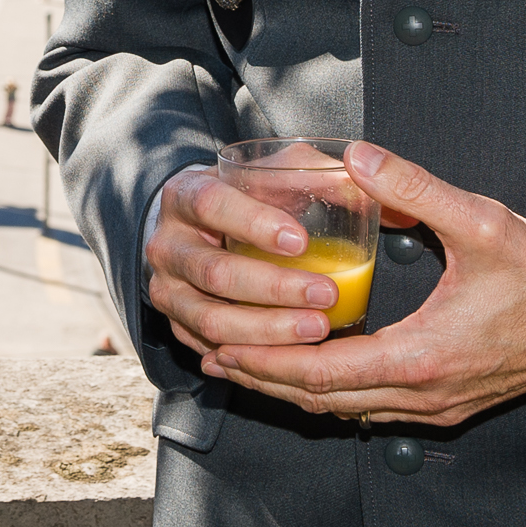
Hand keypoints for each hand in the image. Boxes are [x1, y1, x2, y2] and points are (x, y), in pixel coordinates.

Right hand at [144, 164, 358, 356]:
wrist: (195, 227)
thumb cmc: (240, 197)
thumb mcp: (263, 172)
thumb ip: (304, 169)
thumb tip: (358, 170)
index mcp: (184, 195)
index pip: (211, 204)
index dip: (254, 223)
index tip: (301, 240)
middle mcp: (167, 245)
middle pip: (215, 272)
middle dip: (275, 288)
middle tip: (326, 293)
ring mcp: (167, 289)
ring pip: (212, 319)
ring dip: (268, 329)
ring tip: (317, 327)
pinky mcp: (176, 323)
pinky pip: (211, 348)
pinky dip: (252, 356)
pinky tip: (288, 356)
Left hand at [200, 141, 525, 427]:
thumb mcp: (483, 223)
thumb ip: (417, 188)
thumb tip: (357, 156)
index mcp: (423, 357)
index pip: (323, 374)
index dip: (266, 361)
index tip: (222, 343)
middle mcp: (423, 396)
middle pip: (322, 402)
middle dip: (263, 379)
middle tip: (212, 355)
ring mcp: (435, 408)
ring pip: (345, 412)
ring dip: (293, 390)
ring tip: (243, 364)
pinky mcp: (446, 406)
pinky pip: (371, 409)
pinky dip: (330, 393)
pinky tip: (308, 370)